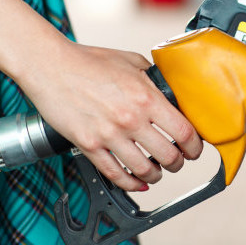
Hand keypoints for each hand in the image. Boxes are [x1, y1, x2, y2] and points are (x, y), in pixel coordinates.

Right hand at [17, 40, 203, 191]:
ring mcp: (108, 135)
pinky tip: (137, 182)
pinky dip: (130, 183)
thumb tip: (171, 92)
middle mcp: (130, 119)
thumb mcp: (132, 61)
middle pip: (169, 156)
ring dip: (156, 175)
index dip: (195, 146)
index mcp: (146, 97)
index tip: (194, 149)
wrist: (50, 66)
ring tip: (158, 171)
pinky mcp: (88, 145)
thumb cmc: (89, 60)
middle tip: (178, 161)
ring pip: (144, 170)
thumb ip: (154, 79)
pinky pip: (115, 174)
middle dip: (178, 163)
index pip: (184, 132)